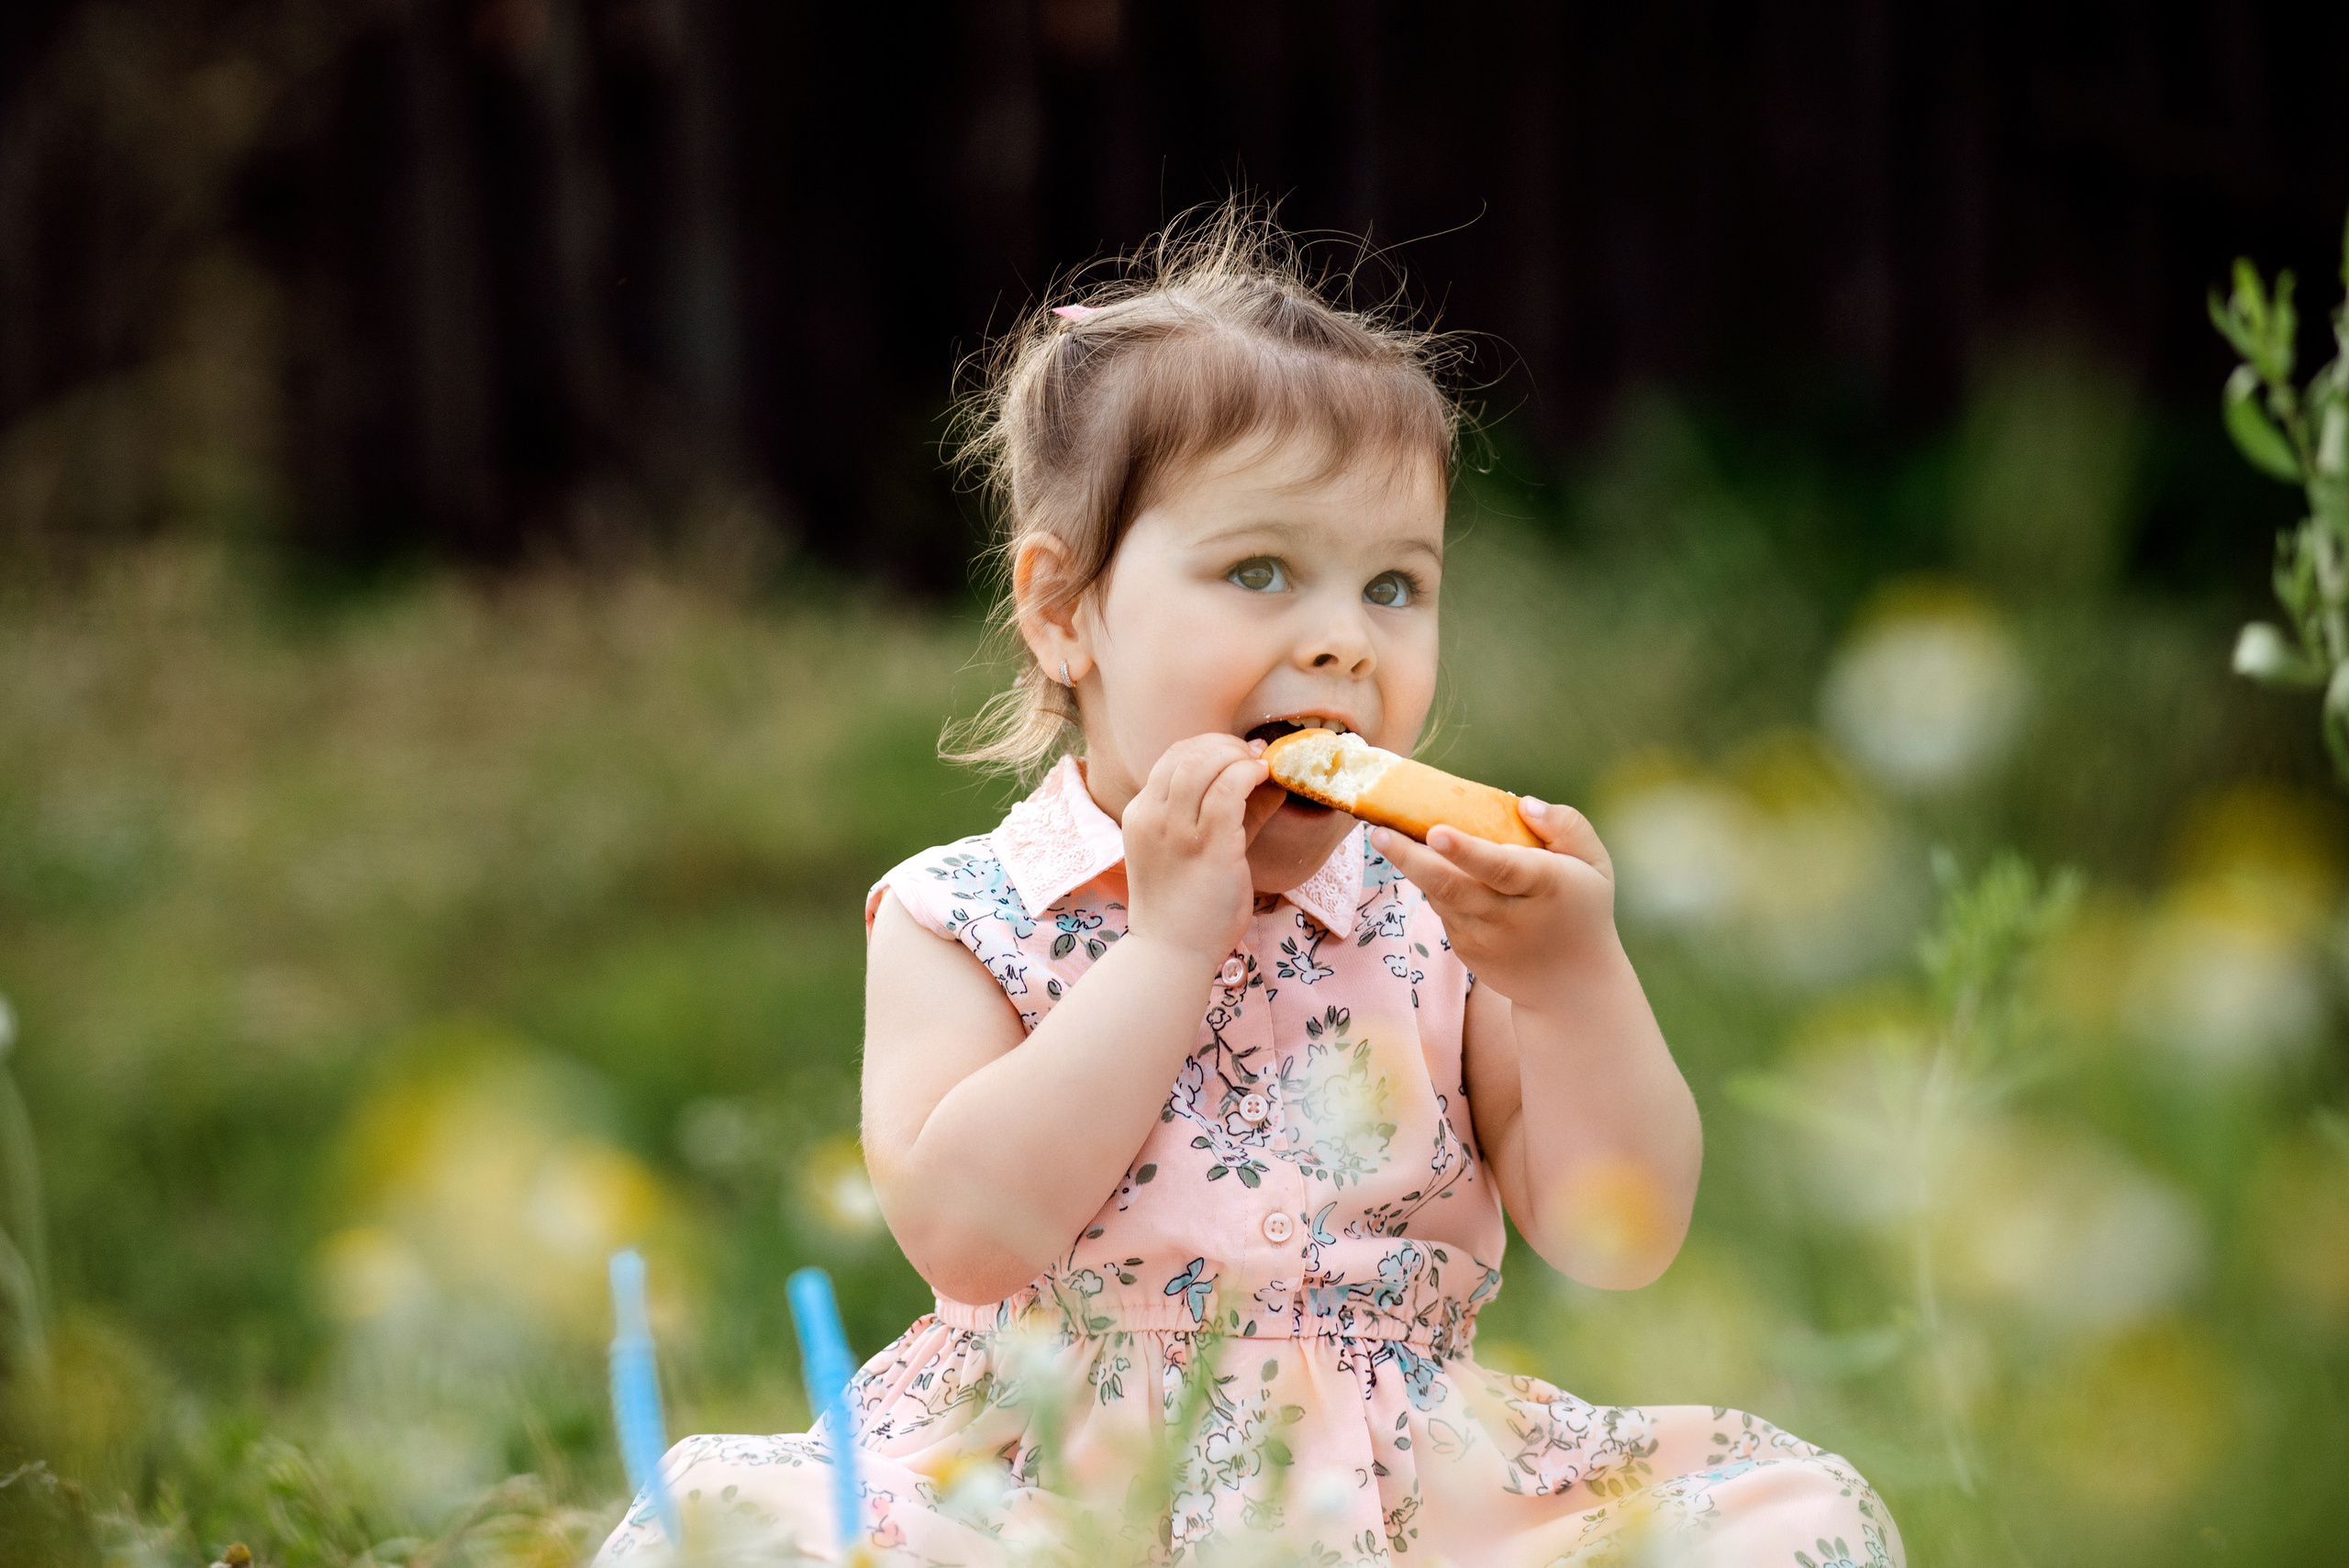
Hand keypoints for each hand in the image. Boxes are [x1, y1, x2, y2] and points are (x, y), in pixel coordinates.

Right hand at [1121, 734, 1282, 967]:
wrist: (1172, 953)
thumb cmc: (1184, 908)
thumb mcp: (1191, 852)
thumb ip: (1228, 816)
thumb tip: (1267, 783)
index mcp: (1139, 815)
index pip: (1171, 759)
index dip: (1207, 746)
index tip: (1235, 752)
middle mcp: (1152, 817)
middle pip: (1187, 754)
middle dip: (1226, 745)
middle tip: (1252, 754)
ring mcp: (1176, 830)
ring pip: (1205, 764)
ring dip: (1238, 755)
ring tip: (1259, 765)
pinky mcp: (1207, 845)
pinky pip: (1228, 790)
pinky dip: (1248, 774)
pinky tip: (1263, 777)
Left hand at [1369, 798, 1616, 1008]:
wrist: (1572, 985)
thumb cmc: (1581, 908)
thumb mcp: (1594, 865)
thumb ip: (1566, 826)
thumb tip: (1522, 803)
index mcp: (1544, 886)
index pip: (1501, 868)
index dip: (1467, 851)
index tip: (1435, 831)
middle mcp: (1510, 916)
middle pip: (1452, 886)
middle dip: (1410, 858)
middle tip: (1377, 831)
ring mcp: (1484, 938)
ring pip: (1439, 896)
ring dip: (1410, 867)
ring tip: (1385, 835)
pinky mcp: (1466, 950)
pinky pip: (1442, 909)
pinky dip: (1432, 884)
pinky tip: (1423, 861)